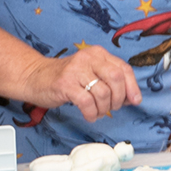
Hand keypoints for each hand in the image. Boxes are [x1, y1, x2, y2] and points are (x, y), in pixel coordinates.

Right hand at [21, 45, 140, 121]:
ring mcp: (75, 70)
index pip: (124, 68)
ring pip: (103, 92)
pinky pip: (87, 102)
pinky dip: (92, 113)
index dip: (133, 87)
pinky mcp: (64, 83)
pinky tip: (90, 115)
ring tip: (98, 112)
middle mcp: (88, 58)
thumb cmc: (68, 78)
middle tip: (113, 107)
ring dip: (104, 108)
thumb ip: (111, 82)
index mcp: (98, 54)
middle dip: (119, 98)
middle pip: (116, 78)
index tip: (135, 100)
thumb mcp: (92, 74)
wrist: (34, 77)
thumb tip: (132, 98)